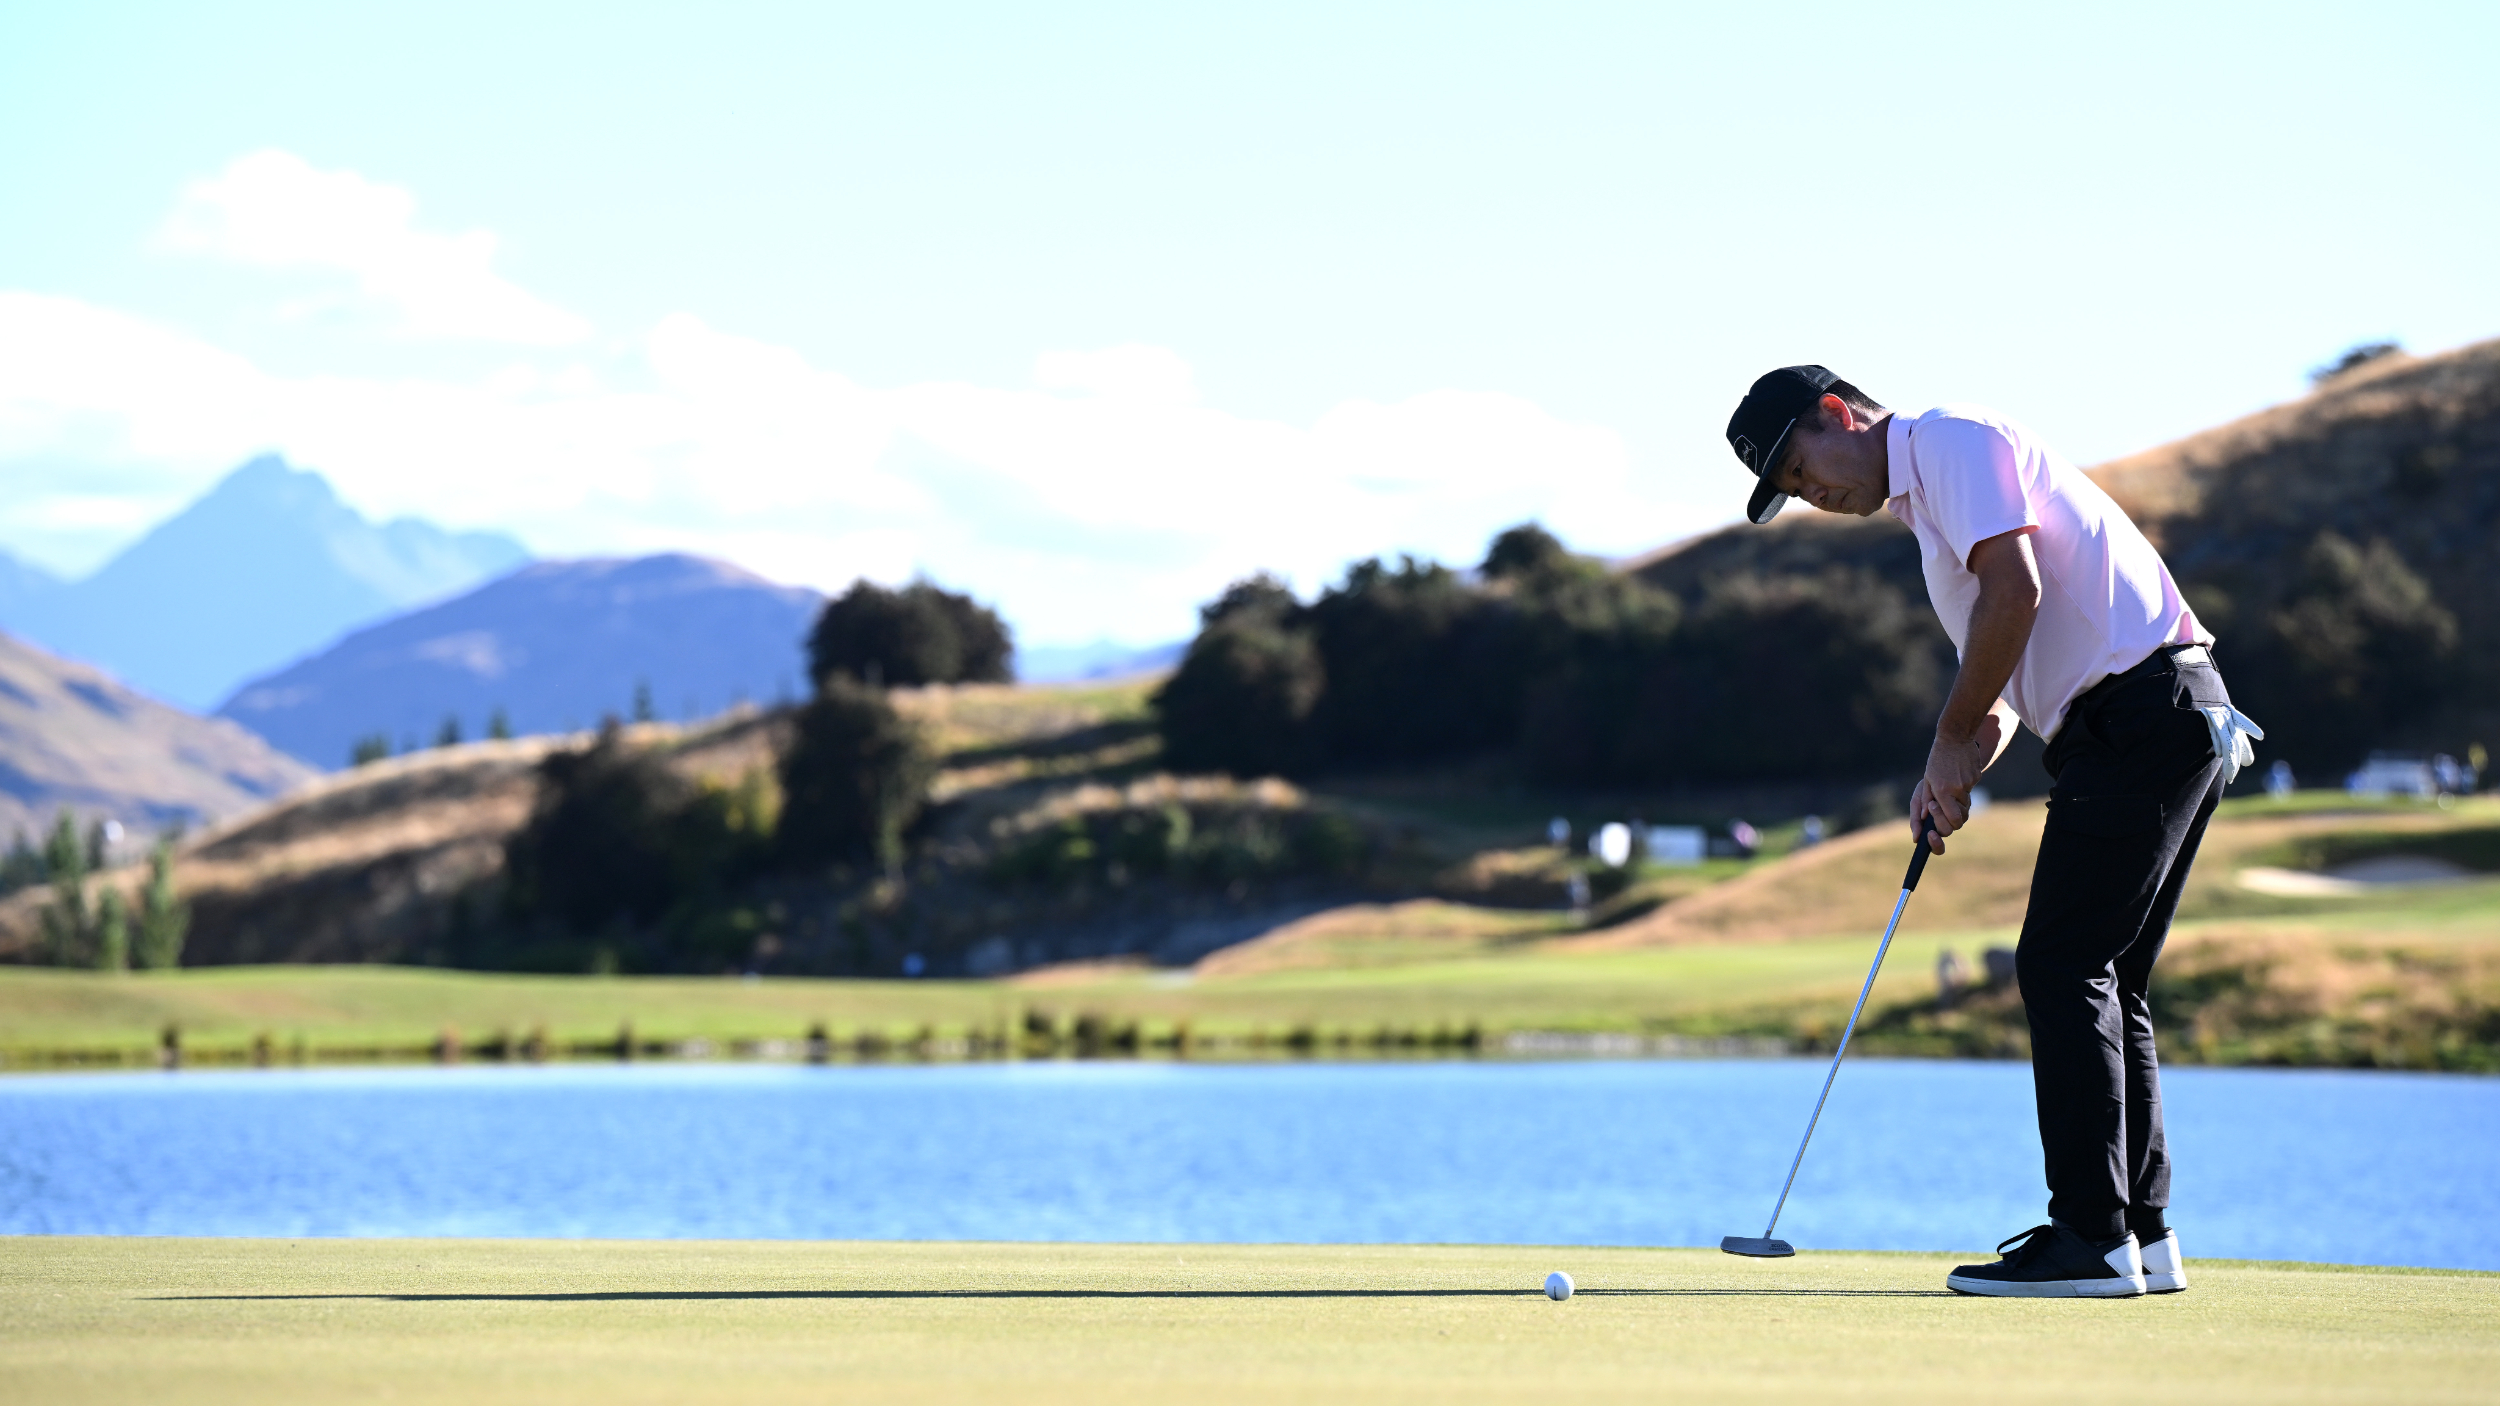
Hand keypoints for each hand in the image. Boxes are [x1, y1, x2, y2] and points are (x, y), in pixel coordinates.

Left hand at [1909, 712, 2003, 852]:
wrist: (1955, 737)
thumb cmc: (1937, 760)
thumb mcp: (1927, 780)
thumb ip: (1925, 801)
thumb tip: (1924, 821)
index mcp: (1943, 791)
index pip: (1952, 821)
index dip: (1944, 823)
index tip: (1934, 813)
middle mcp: (1957, 789)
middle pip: (1960, 818)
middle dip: (1951, 818)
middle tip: (1941, 809)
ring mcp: (1969, 783)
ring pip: (1966, 804)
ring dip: (1957, 802)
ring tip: (1949, 786)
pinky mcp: (1976, 777)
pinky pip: (1970, 790)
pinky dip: (1963, 787)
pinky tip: (1957, 773)